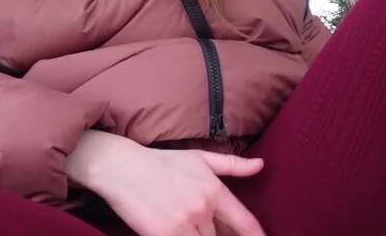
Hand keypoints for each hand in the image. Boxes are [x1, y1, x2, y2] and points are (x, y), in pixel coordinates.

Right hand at [67, 131, 265, 235]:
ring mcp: (182, 224)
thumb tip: (261, 165)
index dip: (256, 235)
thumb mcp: (200, 157)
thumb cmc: (162, 161)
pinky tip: (183, 234)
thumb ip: (232, 166)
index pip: (243, 221)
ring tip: (195, 230)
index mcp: (214, 190)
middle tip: (214, 230)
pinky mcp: (162, 235)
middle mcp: (202, 209)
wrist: (123, 168)